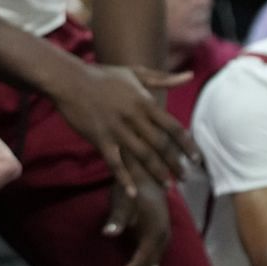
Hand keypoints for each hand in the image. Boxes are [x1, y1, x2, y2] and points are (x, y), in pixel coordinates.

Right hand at [52, 62, 198, 195]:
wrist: (69, 79)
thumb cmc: (103, 76)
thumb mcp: (135, 73)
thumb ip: (163, 79)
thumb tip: (190, 76)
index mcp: (143, 102)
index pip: (173, 127)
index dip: (187, 145)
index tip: (197, 159)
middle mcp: (133, 117)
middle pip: (161, 145)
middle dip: (176, 164)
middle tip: (185, 178)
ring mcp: (116, 129)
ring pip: (142, 156)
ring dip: (157, 173)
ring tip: (167, 186)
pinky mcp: (100, 138)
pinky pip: (115, 162)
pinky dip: (124, 178)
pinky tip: (133, 192)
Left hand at [100, 179, 171, 265]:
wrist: (148, 173)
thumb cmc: (132, 186)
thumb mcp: (122, 200)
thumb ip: (117, 218)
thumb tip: (107, 233)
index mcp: (154, 234)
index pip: (141, 262)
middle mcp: (162, 239)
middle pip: (149, 265)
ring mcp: (163, 238)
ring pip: (153, 262)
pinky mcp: (160, 235)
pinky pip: (153, 256)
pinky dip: (144, 263)